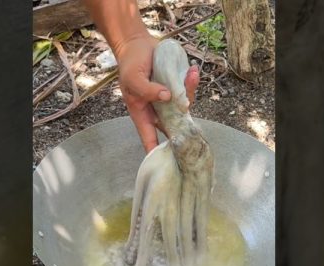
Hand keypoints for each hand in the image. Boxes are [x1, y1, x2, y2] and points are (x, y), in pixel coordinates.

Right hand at [115, 35, 199, 152]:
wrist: (137, 45)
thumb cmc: (130, 65)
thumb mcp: (133, 78)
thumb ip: (147, 89)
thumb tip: (167, 96)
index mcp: (143, 114)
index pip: (149, 138)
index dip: (157, 151)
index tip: (168, 163)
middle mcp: (158, 111)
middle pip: (173, 124)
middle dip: (184, 120)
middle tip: (192, 115)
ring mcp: (169, 100)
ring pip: (184, 107)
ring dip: (190, 92)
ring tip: (191, 75)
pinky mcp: (177, 88)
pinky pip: (188, 90)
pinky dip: (192, 81)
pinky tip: (193, 71)